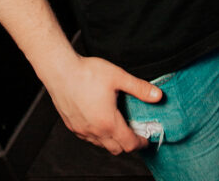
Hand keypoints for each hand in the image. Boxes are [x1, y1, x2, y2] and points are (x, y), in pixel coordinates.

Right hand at [45, 54, 161, 155]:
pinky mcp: (72, 126)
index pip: (129, 144)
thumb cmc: (87, 72)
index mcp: (108, 122)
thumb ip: (139, 88)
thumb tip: (158, 96)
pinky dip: (98, 135)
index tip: (146, 138)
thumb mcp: (118, 77)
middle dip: (128, 144)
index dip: (141, 143)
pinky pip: (89, 138)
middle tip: (135, 131)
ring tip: (118, 125)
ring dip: (113, 140)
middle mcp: (95, 131)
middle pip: (117, 149)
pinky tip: (100, 120)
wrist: (60, 70)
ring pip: (102, 145)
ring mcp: (82, 130)